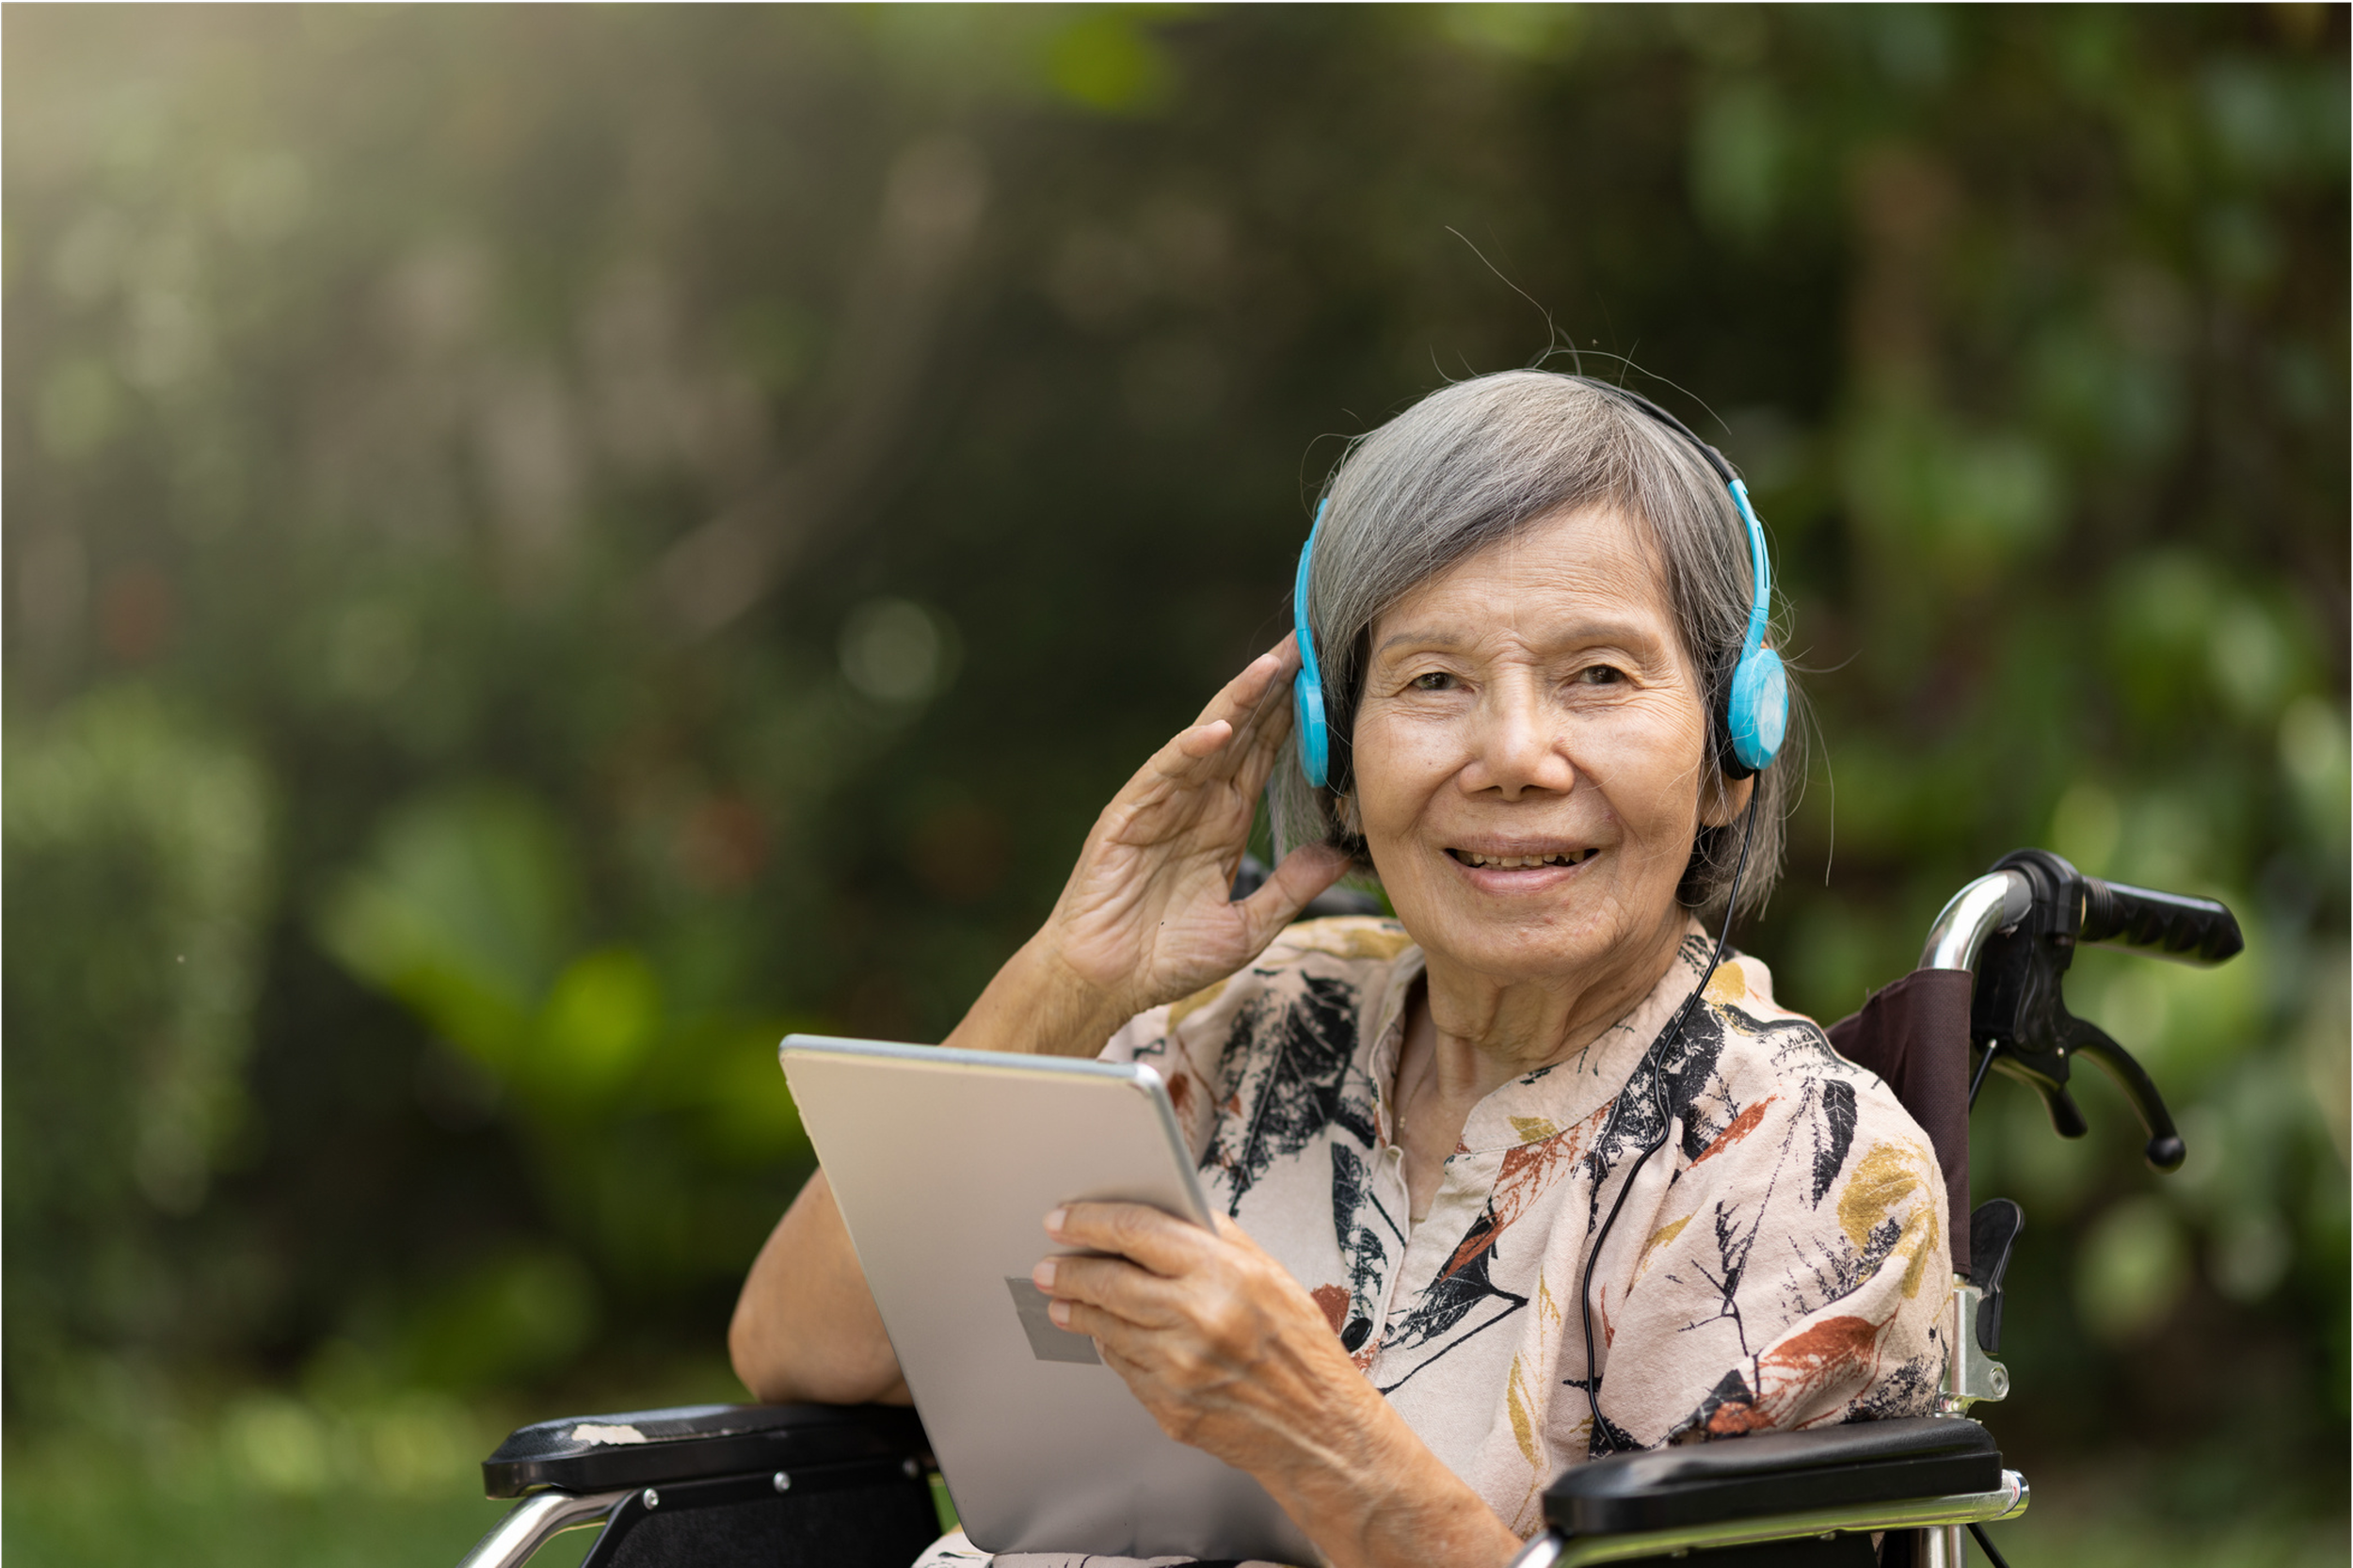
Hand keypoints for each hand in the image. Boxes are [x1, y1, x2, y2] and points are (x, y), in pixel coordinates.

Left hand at [1032, 1201, 1378, 1482]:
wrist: (1319, 1429)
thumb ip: (1216, 1239)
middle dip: (1067, 1269)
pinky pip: (1123, 1368)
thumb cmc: (1300, 1350)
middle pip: (1107, 1281)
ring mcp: (1178, 1367)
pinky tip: (1110, 1337)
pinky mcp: (1168, 1406)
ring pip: (1105, 1328)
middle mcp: (1197, 1319)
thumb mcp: (1271, 1274)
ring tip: (1065, 1299)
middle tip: (1049, 1264)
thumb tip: (1166, 1209)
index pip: (1136, 1231)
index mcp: (1223, 1274)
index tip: (1063, 1218)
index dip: (1089, 1221)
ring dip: (1077, 1310)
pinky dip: (1111, 1348)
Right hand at [1034, 639, 1352, 1028]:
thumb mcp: (1248, 927)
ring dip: (1239, 702)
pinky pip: (1164, 775)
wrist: (1106, 983)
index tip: (1328, 674)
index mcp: (1224, 820)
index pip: (1266, 753)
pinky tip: (1219, 730)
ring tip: (1273, 665)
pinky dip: (1190, 751)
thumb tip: (1340, 854)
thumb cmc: (1166, 957)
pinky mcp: (1128, 816)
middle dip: (1274, 686)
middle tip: (1308, 636)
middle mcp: (1197, 802)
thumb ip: (1291, 888)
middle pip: (1243, 730)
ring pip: (1207, 740)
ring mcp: (1161, 804)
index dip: (1295, 714)